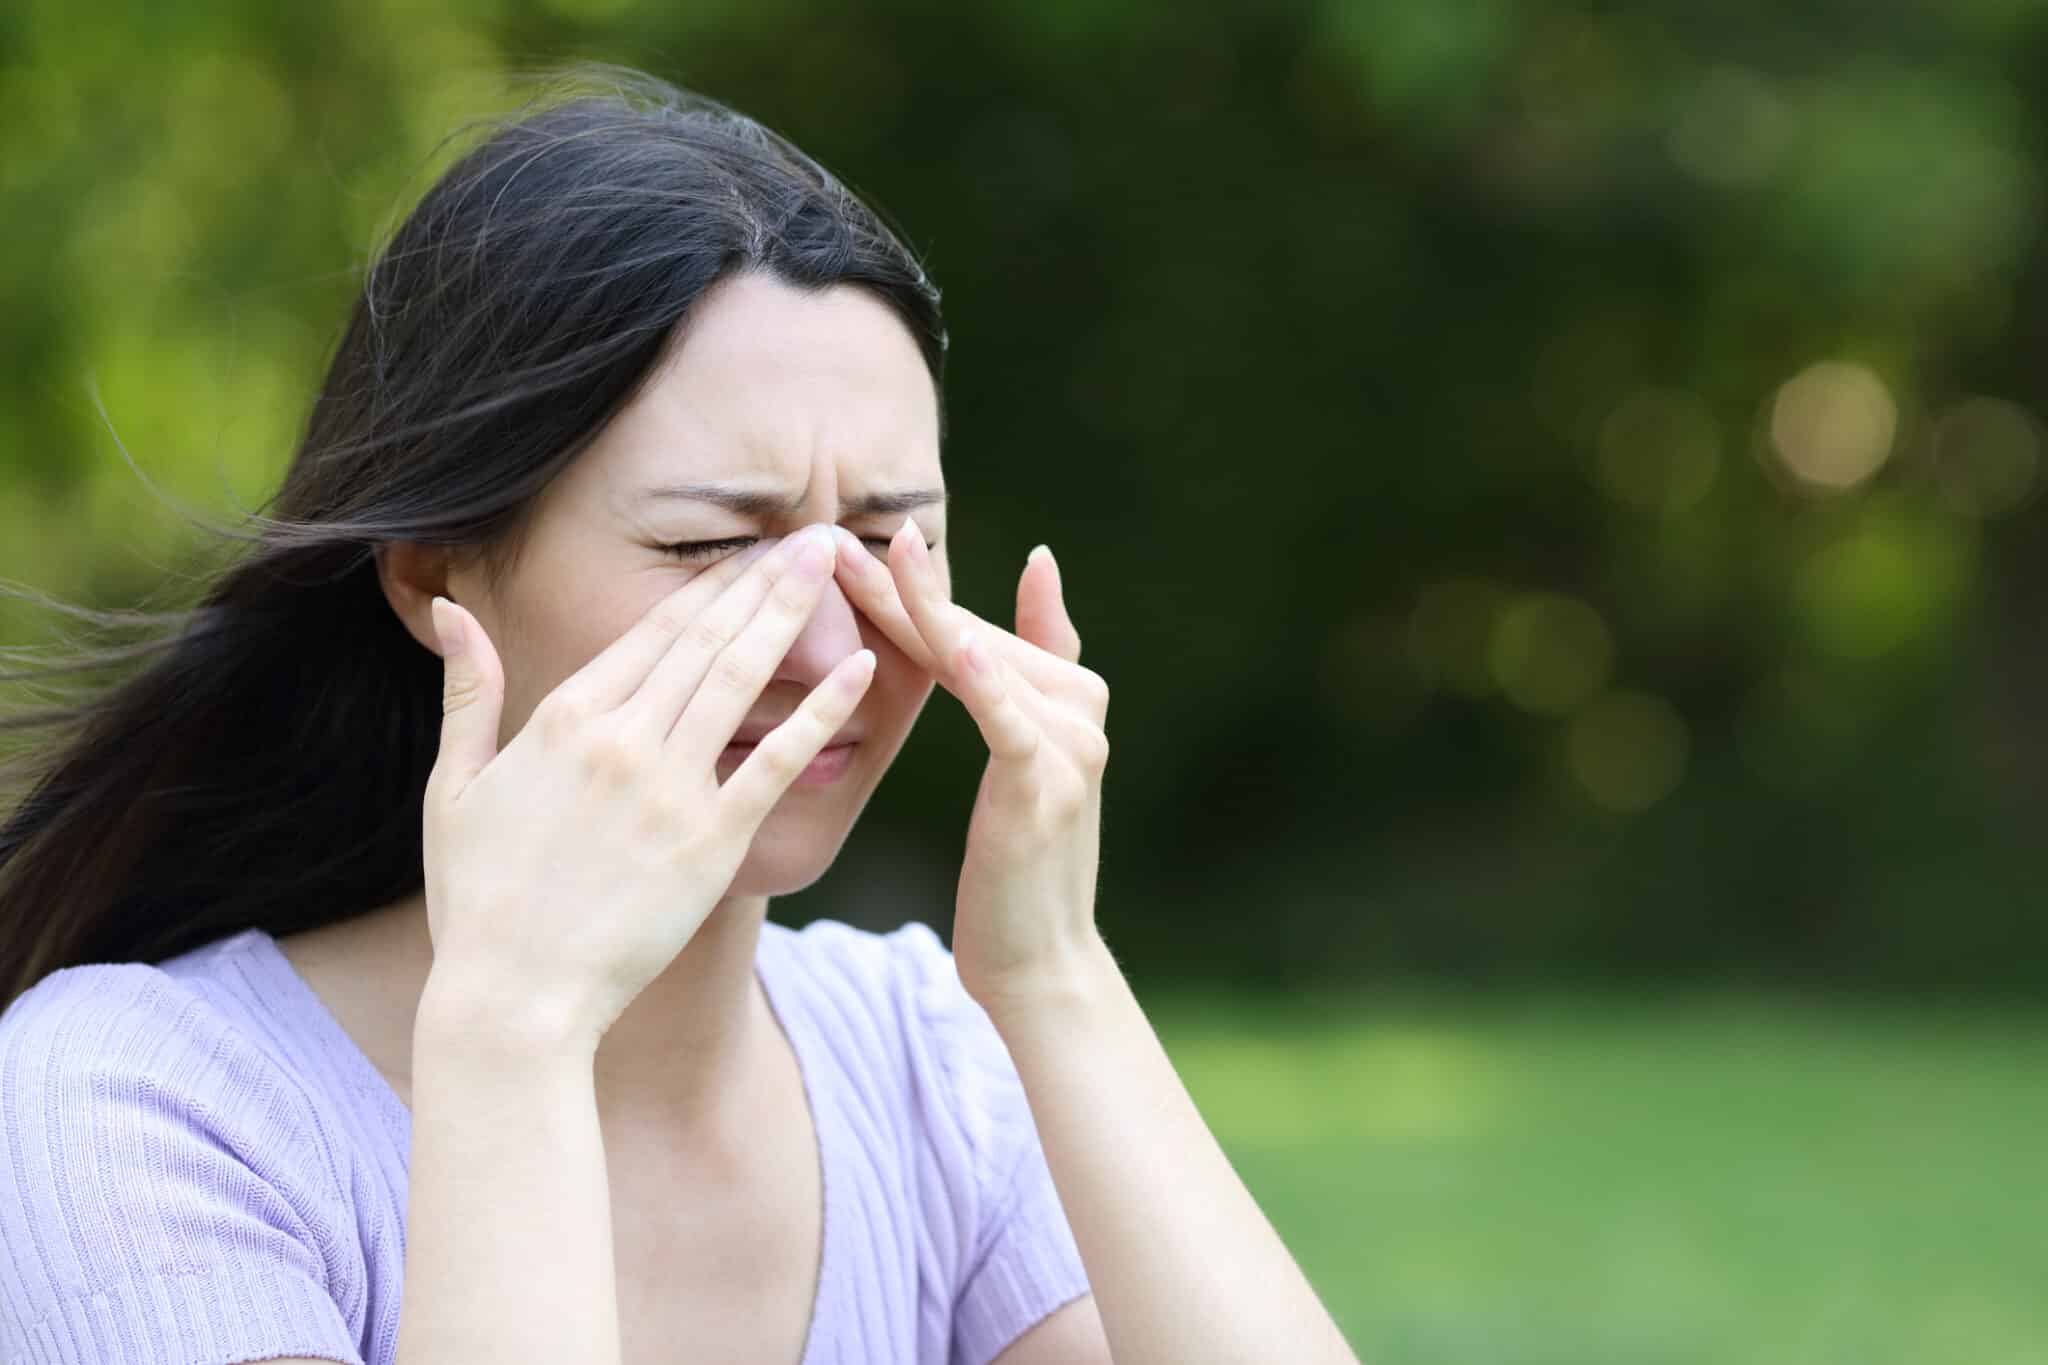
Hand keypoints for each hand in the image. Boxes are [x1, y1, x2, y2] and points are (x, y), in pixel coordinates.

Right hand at [421, 523, 871, 1049]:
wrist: (512, 999)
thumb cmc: (478, 901)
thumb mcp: (453, 787)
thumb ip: (467, 692)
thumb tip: (451, 609)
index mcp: (563, 718)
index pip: (652, 629)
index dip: (709, 584)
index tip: (752, 548)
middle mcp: (620, 739)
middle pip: (706, 638)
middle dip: (764, 577)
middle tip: (817, 532)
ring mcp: (668, 789)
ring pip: (741, 678)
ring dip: (793, 614)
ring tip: (838, 562)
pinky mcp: (710, 843)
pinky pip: (775, 762)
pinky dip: (820, 711)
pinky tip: (861, 668)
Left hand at [829, 520, 1109, 1010]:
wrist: (1038, 963)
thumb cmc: (1017, 866)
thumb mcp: (1022, 759)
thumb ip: (1026, 665)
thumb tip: (1041, 560)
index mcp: (1069, 693)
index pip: (971, 627)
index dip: (909, 588)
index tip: (849, 541)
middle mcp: (1079, 707)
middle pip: (969, 636)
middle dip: (897, 590)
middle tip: (829, 543)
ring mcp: (1070, 744)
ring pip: (978, 664)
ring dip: (919, 613)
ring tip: (867, 563)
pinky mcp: (1048, 784)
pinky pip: (1007, 720)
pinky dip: (984, 680)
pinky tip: (954, 644)